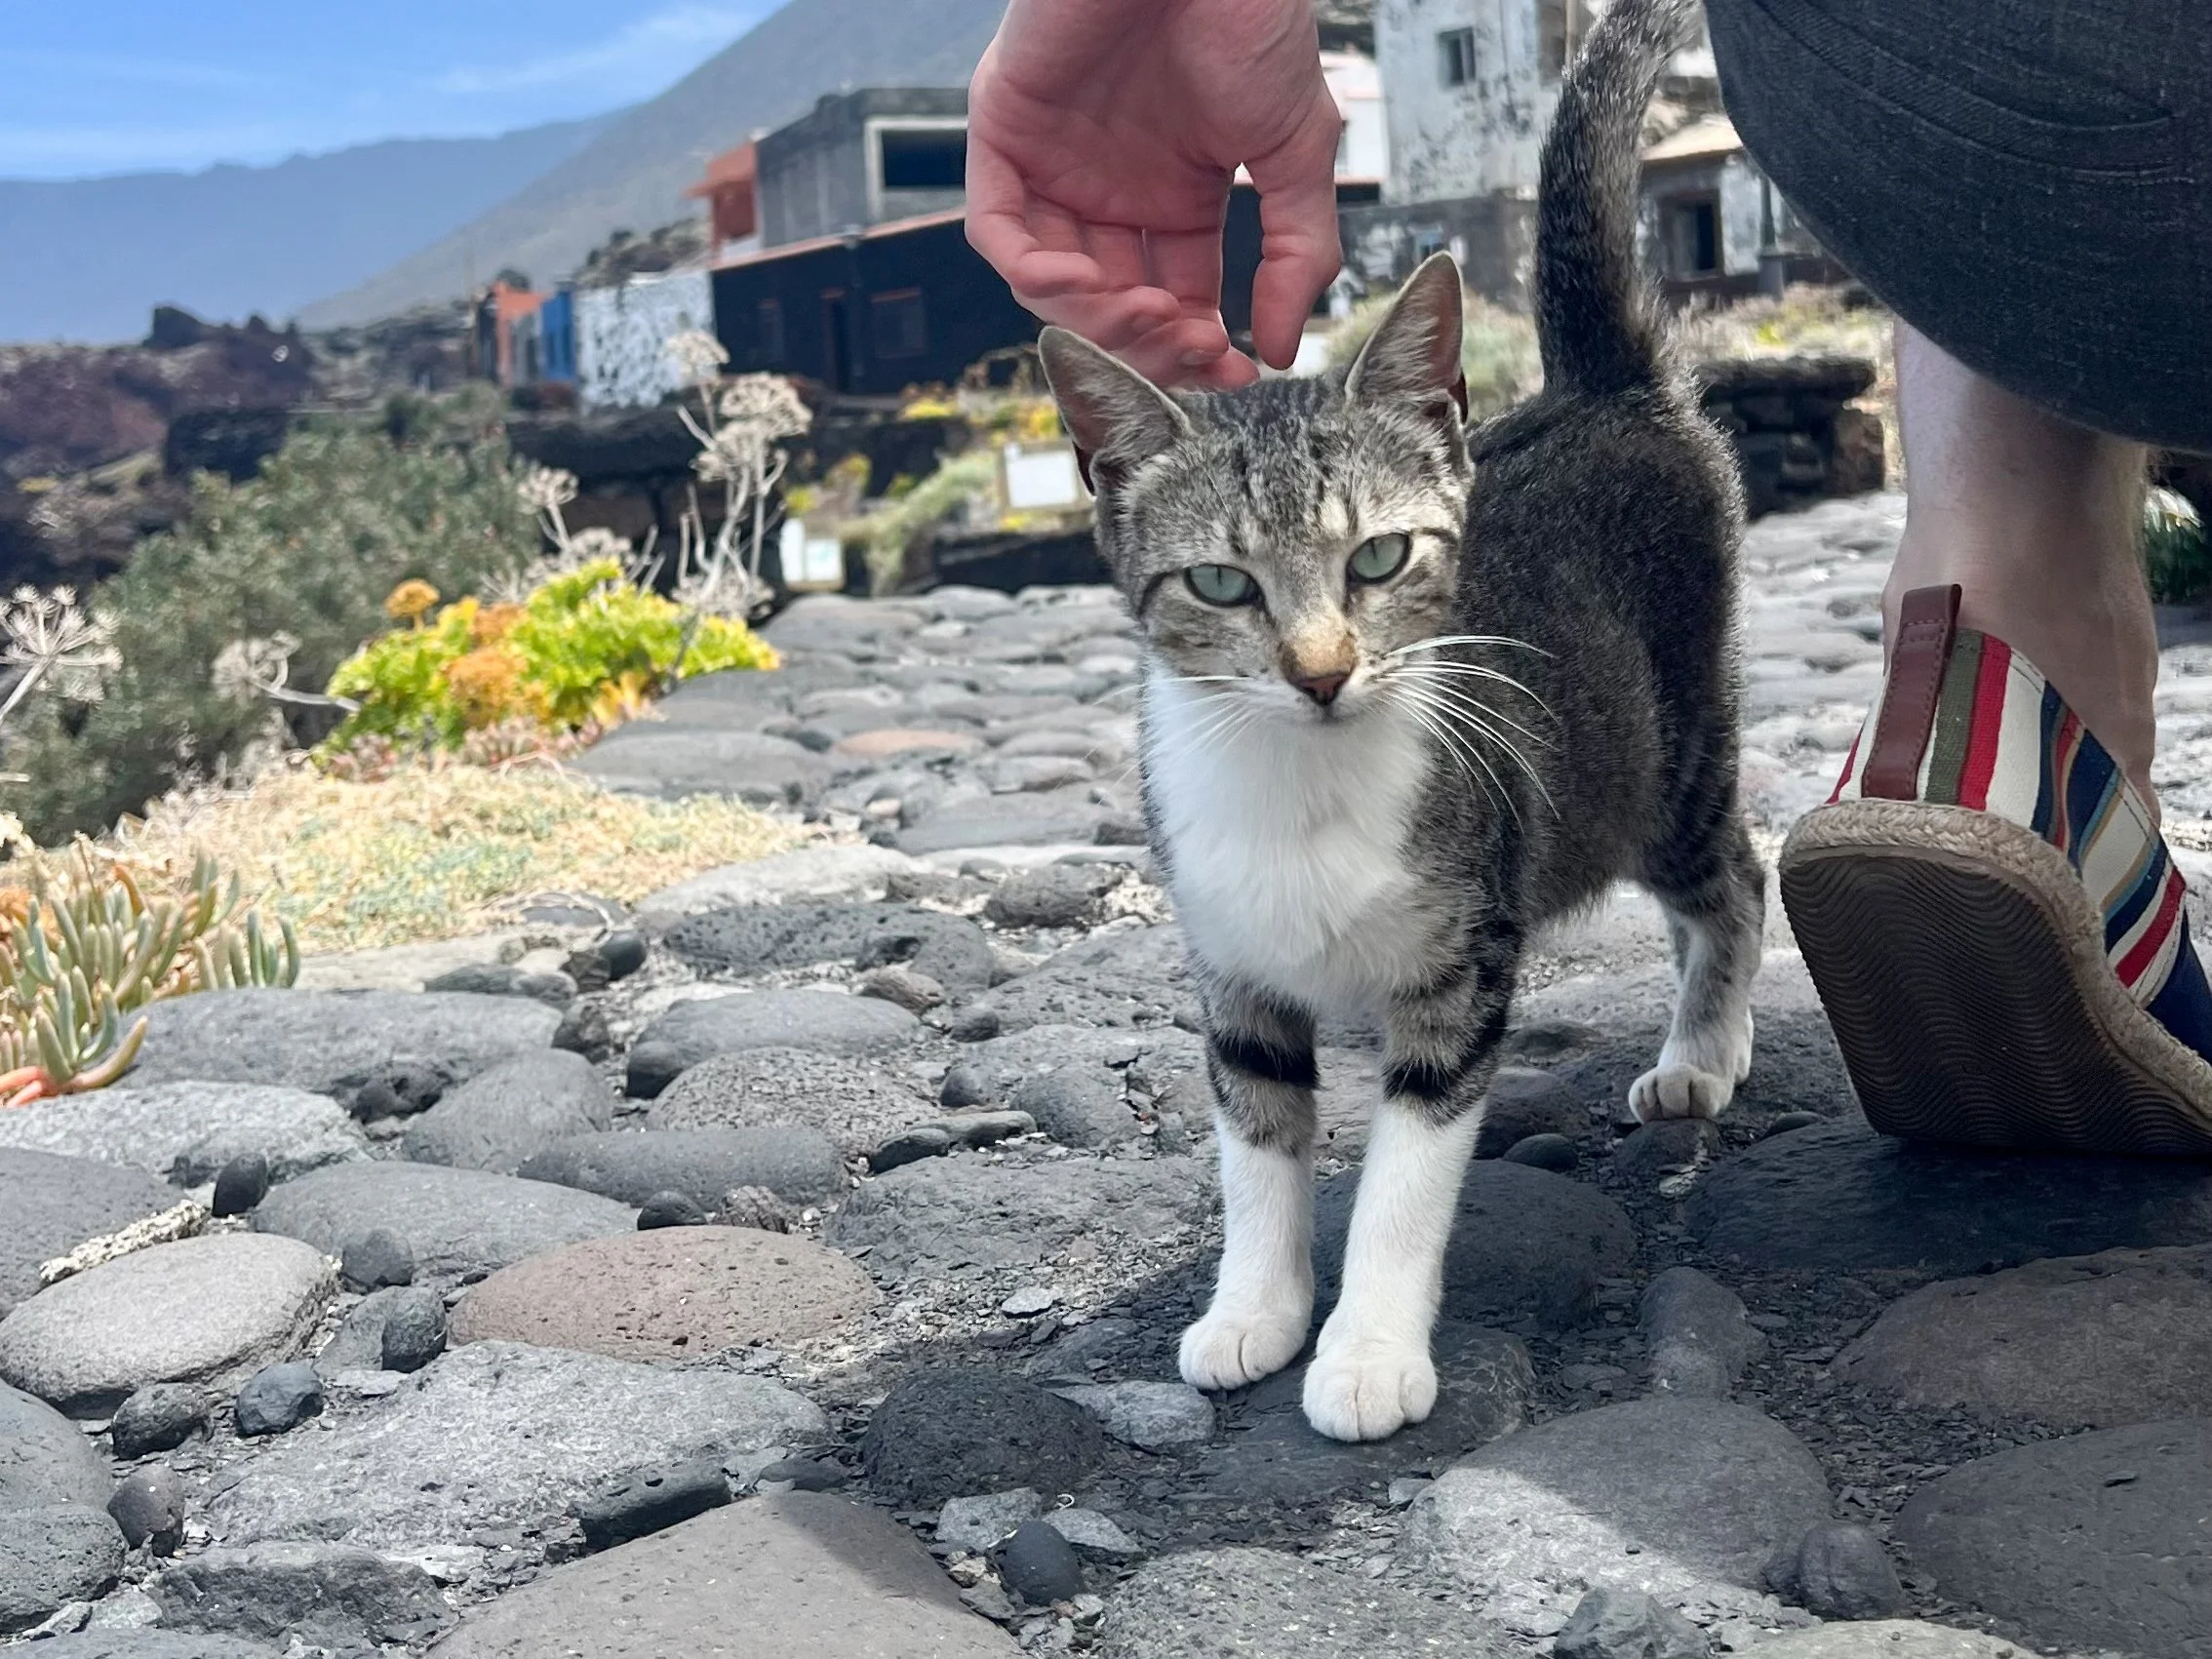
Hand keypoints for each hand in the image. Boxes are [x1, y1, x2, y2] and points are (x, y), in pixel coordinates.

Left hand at [966, 0, 1344, 386]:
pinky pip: (997, 231)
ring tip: (1147, 310)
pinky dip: (1033, 272)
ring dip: (1097, 316)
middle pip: (1114, 305)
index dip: (1199, 347)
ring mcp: (1055, 164)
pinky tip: (1080, 281)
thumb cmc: (1249, 15)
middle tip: (1193, 345)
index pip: (1177, 300)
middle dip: (1153, 341)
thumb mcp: (1294, 148)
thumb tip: (1288, 344)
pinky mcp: (1004, 132)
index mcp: (1176, 195)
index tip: (1236, 372)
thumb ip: (1296, 248)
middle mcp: (1112, 189)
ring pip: (1052, 283)